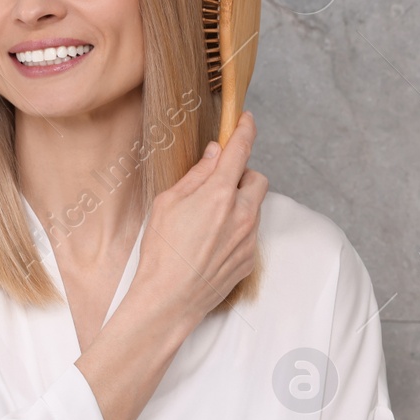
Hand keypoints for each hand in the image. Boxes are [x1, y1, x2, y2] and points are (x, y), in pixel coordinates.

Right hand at [132, 111, 267, 327]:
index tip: (246, 120)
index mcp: (218, 194)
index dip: (245, 130)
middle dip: (241, 176)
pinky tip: (210, 244)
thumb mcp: (167, 203)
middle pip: (257, 178)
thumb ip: (196, 175)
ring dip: (238, 205)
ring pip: (255, 207)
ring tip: (207, 223)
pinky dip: (236, 230)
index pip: (240, 150)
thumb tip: (215, 153)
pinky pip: (250, 233)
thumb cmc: (161, 251)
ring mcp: (250, 237)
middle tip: (216, 187)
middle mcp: (242, 213)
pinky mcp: (251, 258)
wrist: (169, 298)